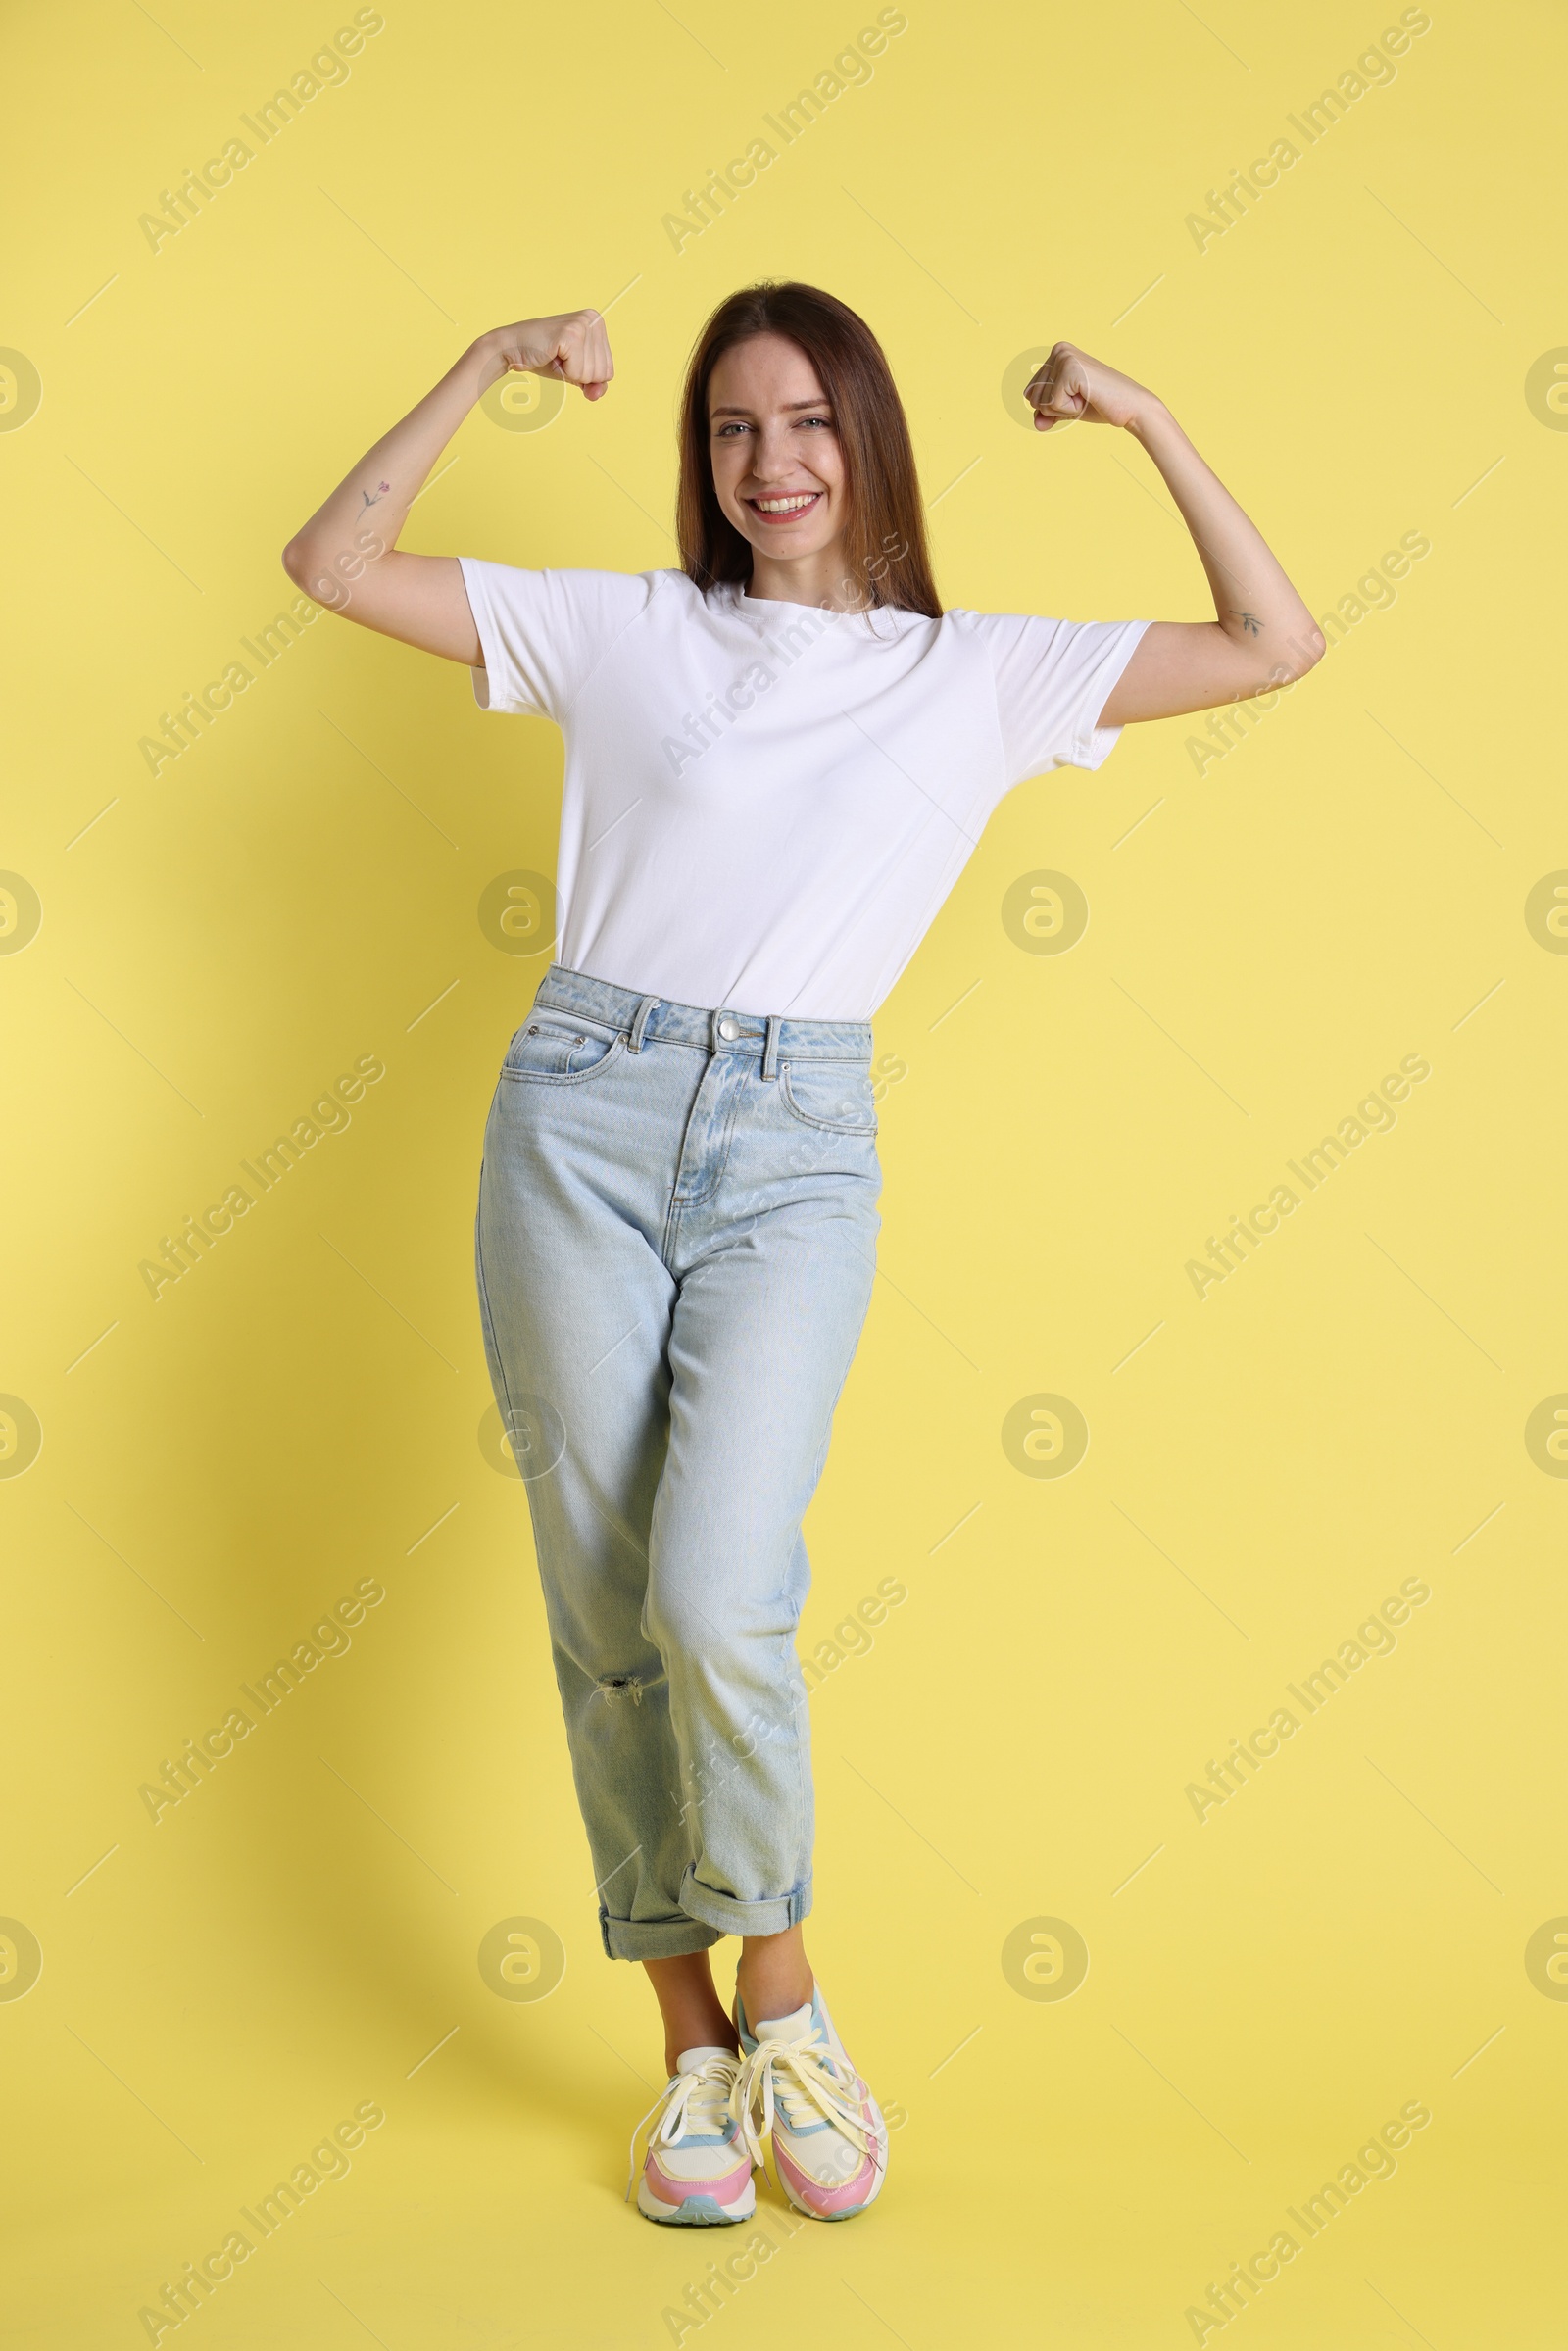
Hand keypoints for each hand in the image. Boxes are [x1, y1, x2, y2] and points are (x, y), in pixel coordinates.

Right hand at [478, 309, 613, 400]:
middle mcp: (594, 319)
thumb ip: (593, 384)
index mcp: (597, 323)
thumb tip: (599, 393)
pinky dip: (564, 372)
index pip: (609, 371)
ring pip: (592, 374)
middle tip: (559, 358)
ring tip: (555, 355)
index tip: (568, 359)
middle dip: (579, 375)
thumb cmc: (544, 358)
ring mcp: (583, 325)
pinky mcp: (571, 334)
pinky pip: (578, 372)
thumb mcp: (575, 372)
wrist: (512, 348)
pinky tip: (552, 355)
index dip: (587, 376)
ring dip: (570, 372)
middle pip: (603, 373)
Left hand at [1024, 342, 1155, 431]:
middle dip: (1056, 408)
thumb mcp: (1066, 409)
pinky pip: (1053, 405)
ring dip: (1064, 409)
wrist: (1132, 407)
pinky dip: (1070, 410)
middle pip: (1032, 397)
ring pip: (1040, 402)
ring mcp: (1064, 357)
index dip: (1053, 406)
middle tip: (1084, 397)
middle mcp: (1059, 350)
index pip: (1031, 393)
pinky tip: (1088, 397)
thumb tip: (1036, 423)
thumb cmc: (1101, 405)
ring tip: (1086, 396)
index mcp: (1057, 353)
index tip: (1078, 396)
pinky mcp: (1070, 370)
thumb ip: (1046, 414)